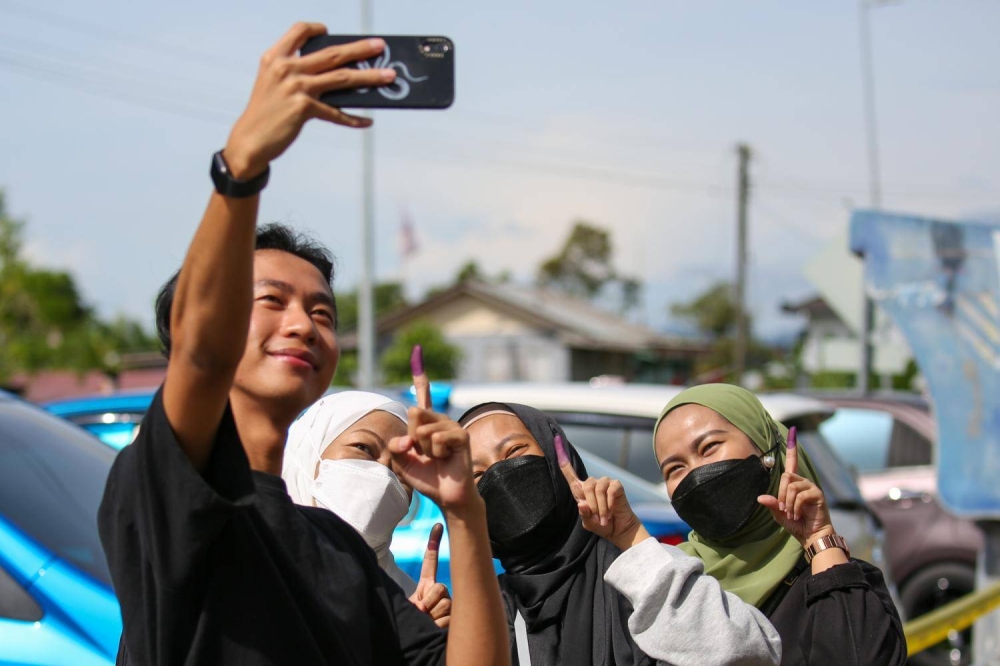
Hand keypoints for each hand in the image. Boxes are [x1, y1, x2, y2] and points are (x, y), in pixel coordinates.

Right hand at [223, 23, 396, 177]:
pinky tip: (367, 121)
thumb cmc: (265, 113)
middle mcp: (286, 68)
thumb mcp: (273, 84)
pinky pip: (336, 112)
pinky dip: (353, 119)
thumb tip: (336, 73)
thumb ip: (296, 72)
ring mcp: (295, 87)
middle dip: (360, 49)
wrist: (249, 141)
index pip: (300, 31)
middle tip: (380, 46)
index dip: (317, 29)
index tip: (331, 33)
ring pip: (341, 78)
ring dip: (369, 77)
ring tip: (388, 77)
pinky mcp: (303, 108)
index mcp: (275, 57)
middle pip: (331, 53)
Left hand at [389, 346, 477, 510]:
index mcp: (425, 424)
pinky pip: (437, 438)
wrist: (446, 496)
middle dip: (412, 440)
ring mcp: (451, 426)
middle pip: (413, 415)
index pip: (423, 396)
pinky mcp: (461, 436)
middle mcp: (439, 420)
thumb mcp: (401, 461)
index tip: (417, 351)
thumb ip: (397, 445)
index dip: (419, 374)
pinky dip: (436, 453)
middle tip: (424, 455)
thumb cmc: (425, 478)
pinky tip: (446, 459)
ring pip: (423, 429)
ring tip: (436, 459)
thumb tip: (410, 434)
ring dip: (424, 450)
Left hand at [408, 523, 451, 627]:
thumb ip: (416, 602)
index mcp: (427, 585)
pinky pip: (449, 617)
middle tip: (423, 612)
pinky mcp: (455, 617)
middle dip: (429, 601)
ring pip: (446, 603)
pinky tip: (436, 628)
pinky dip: (439, 625)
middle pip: (441, 587)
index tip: (437, 525)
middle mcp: (441, 592)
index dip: (434, 543)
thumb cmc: (411, 622)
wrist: (417, 641)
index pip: (431, 562)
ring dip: (434, 616)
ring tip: (429, 622)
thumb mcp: (409, 608)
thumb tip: (422, 605)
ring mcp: (449, 604)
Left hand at [554, 434, 648, 550]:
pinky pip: (610, 491)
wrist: (619, 529)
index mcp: (581, 491)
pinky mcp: (616, 485)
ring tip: (604, 518)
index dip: (563, 460)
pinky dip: (609, 504)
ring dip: (601, 507)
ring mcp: (605, 482)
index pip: (570, 473)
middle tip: (597, 518)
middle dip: (591, 504)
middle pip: (585, 485)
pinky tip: (611, 511)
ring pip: (598, 488)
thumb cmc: (601, 524)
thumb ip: (583, 514)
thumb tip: (582, 504)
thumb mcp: (588, 522)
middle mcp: (592, 483)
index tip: (556, 441)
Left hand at [757, 427, 834, 545]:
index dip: (792, 447)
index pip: (792, 462)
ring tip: (791, 513)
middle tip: (783, 508)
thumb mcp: (779, 514)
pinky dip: (795, 506)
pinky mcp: (817, 494)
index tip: (792, 431)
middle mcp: (803, 482)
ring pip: (791, 485)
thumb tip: (760, 497)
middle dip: (781, 493)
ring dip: (787, 501)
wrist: (810, 535)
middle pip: (786, 475)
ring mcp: (811, 487)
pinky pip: (800, 494)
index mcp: (794, 484)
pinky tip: (797, 514)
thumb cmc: (796, 523)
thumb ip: (772, 504)